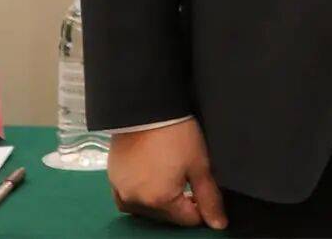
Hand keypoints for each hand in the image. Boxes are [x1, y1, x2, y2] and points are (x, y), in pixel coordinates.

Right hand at [108, 118, 227, 228]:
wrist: (146, 106)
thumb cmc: (176, 133)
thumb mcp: (199, 164)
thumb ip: (209, 197)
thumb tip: (219, 225)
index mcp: (160, 201)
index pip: (187, 219)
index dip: (199, 206)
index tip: (202, 188)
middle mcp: (137, 203)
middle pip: (167, 215)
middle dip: (179, 201)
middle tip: (186, 176)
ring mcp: (122, 191)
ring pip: (147, 208)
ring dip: (159, 198)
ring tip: (168, 172)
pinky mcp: (112, 179)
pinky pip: (128, 197)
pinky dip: (140, 192)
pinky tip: (149, 175)